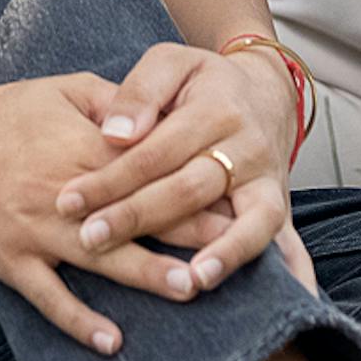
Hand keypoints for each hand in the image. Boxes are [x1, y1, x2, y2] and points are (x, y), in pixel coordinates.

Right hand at [0, 75, 224, 355]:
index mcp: (85, 148)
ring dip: (146, 274)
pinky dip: (79, 320)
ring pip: (100, 258)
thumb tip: (163, 114)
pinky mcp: (12, 260)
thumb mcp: (65, 90)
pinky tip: (111, 340)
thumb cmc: (6, 113)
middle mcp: (66, 192)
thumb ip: (117, 102)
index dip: (195, 184)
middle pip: (136, 214)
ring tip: (189, 289)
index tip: (236, 198)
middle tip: (233, 250)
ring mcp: (37, 230)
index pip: (152, 168)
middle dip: (186, 233)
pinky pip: (49, 297)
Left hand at [50, 43, 293, 293]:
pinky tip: (288, 297)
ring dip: (220, 253)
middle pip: (190, 189)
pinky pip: (290, 242)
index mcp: (216, 109)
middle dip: (137, 218)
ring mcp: (269, 180)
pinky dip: (292, 271)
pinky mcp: (280, 205)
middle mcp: (247, 147)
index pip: (154, 151)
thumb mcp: (169, 63)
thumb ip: (140, 91)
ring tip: (189, 281)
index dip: (110, 178)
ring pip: (246, 220)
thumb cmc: (203, 82)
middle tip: (90, 239)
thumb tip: (115, 134)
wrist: (265, 93)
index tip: (68, 201)